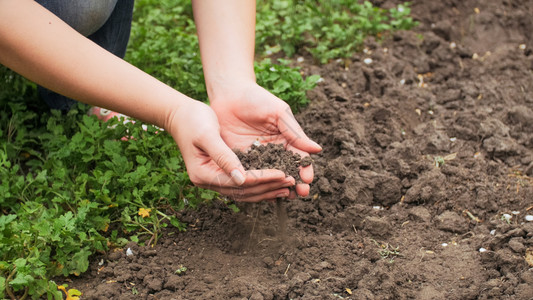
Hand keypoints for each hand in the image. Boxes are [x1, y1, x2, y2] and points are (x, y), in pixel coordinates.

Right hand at [168, 99, 295, 201]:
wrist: (180, 114)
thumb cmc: (193, 120)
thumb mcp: (208, 135)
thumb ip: (224, 157)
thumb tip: (242, 179)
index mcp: (203, 174)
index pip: (239, 182)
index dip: (263, 179)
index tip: (283, 174)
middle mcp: (208, 180)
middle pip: (243, 191)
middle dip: (268, 187)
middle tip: (292, 183)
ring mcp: (214, 178)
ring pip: (245, 191)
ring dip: (266, 189)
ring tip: (288, 187)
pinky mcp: (220, 172)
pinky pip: (243, 183)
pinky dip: (260, 183)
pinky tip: (275, 182)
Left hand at [209, 82, 321, 197]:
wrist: (229, 94)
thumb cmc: (257, 99)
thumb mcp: (279, 112)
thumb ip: (295, 132)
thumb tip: (317, 149)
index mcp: (286, 141)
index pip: (299, 158)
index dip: (304, 169)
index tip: (307, 179)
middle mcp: (272, 152)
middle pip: (286, 171)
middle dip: (295, 183)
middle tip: (301, 193)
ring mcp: (256, 158)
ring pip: (268, 177)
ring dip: (277, 187)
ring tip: (285, 196)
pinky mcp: (238, 160)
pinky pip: (247, 175)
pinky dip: (254, 184)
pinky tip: (260, 193)